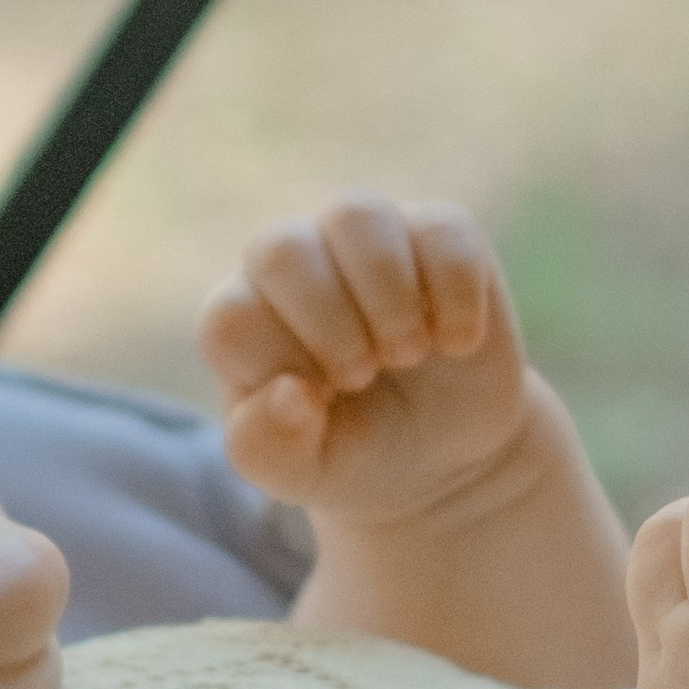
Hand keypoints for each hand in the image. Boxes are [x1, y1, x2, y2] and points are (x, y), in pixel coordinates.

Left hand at [199, 197, 559, 530]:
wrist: (444, 456)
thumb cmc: (352, 454)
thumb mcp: (301, 473)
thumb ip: (267, 447)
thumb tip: (289, 393)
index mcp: (245, 314)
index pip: (232, 314)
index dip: (281, 365)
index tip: (321, 401)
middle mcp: (296, 260)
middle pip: (282, 249)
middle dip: (329, 325)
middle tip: (362, 375)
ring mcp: (367, 238)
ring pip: (356, 215)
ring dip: (387, 298)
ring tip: (407, 352)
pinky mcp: (440, 233)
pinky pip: (443, 229)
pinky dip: (455, 297)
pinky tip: (455, 343)